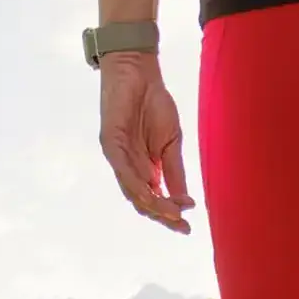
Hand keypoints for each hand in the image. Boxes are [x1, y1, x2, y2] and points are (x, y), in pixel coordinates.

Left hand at [98, 51, 194, 233]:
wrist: (139, 71)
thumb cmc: (154, 103)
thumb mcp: (172, 144)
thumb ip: (174, 172)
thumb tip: (183, 201)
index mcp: (144, 170)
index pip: (154, 200)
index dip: (170, 215)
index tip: (188, 226)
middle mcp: (129, 168)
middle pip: (143, 202)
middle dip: (163, 216)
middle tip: (181, 225)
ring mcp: (118, 157)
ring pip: (132, 192)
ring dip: (153, 205)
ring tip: (172, 213)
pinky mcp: (110, 143)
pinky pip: (123, 171)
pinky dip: (138, 185)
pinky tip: (153, 193)